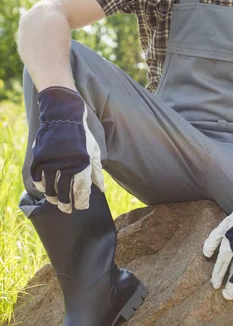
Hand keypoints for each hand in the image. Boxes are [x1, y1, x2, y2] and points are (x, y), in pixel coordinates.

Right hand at [30, 86, 104, 213]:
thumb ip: (96, 170)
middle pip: (65, 192)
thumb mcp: (93, 150)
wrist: (63, 115)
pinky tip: (45, 189)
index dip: (81, 201)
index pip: (81, 190)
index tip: (81, 207)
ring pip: (50, 188)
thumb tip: (101, 188)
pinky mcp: (39, 157)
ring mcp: (51, 161)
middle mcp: (66, 164)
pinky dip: (41, 186)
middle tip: (67, 209)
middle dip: (66, 204)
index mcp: (82, 163)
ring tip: (56, 201)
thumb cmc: (82, 134)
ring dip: (53, 198)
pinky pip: (38, 178)